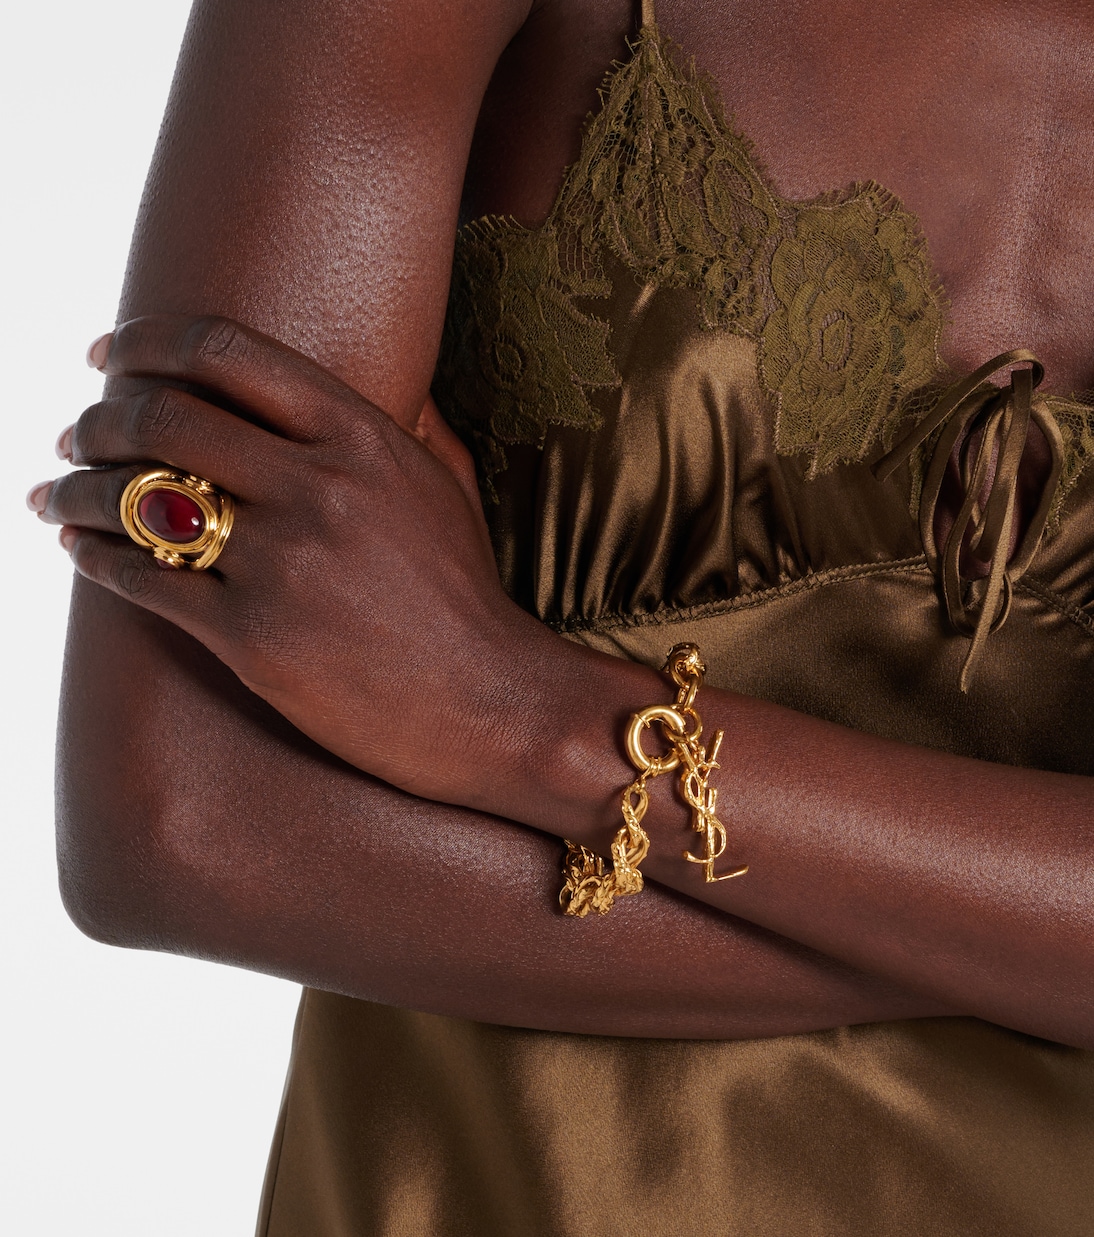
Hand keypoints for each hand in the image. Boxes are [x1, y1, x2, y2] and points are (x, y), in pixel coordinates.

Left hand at [34, 314, 547, 802]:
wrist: (494, 704)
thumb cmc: (468, 597)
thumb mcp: (448, 489)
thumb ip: (404, 422)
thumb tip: (378, 376)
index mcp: (363, 438)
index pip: (227, 352)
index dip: (147, 344)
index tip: (108, 356)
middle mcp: (318, 488)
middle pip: (166, 418)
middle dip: (99, 418)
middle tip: (74, 431)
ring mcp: (284, 564)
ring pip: (139, 501)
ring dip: (78, 489)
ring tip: (55, 493)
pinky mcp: (254, 639)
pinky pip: (144, 582)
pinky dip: (95, 560)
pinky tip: (78, 552)